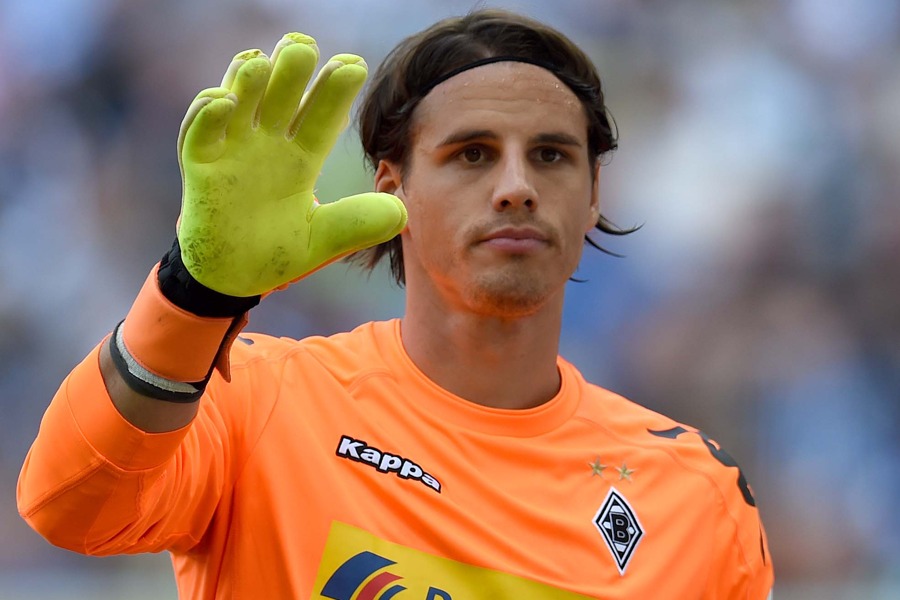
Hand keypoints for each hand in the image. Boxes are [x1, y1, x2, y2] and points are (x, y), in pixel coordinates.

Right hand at [176, 33, 406, 296]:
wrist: (231, 277)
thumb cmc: (276, 252)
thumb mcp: (322, 240)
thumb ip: (357, 224)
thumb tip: (402, 212)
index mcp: (300, 158)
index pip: (320, 117)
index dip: (335, 92)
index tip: (354, 66)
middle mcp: (266, 144)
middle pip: (281, 97)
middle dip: (292, 70)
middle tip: (305, 46)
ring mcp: (231, 150)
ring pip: (239, 102)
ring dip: (249, 81)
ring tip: (263, 61)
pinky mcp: (200, 165)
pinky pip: (200, 133)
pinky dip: (207, 114)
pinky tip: (223, 100)